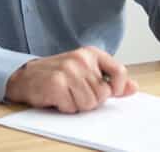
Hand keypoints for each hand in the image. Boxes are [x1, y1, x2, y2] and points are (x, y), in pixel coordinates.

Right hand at [4, 47, 137, 113]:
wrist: (26, 76)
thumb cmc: (58, 74)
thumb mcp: (86, 72)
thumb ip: (110, 79)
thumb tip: (133, 87)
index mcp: (91, 53)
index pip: (119, 71)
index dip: (117, 88)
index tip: (109, 92)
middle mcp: (80, 59)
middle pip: (103, 94)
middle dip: (91, 99)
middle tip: (75, 91)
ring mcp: (68, 70)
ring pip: (89, 103)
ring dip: (77, 105)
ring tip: (66, 94)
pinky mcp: (56, 83)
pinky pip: (72, 107)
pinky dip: (65, 107)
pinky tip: (57, 97)